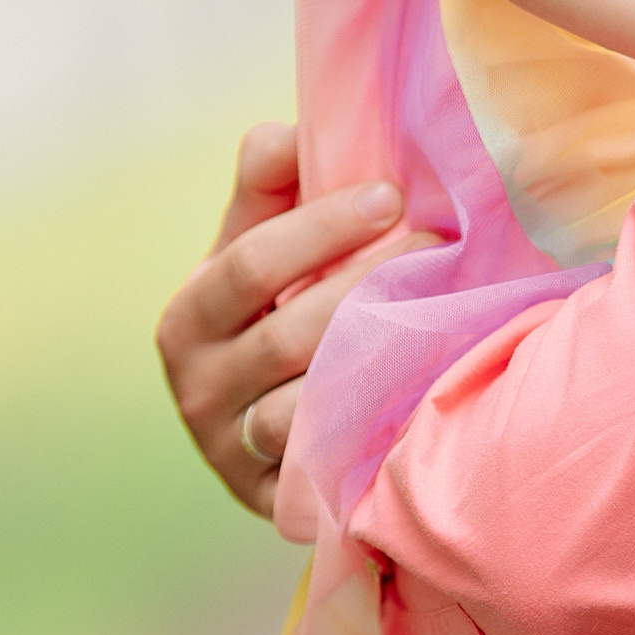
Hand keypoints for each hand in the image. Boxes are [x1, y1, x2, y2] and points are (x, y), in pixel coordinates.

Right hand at [155, 123, 424, 513]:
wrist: (268, 421)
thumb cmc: (273, 310)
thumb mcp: (255, 248)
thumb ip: (267, 188)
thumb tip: (283, 132)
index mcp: (187, 319)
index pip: (250, 264)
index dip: (322, 226)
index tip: (392, 194)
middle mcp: (199, 393)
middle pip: (289, 336)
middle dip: (369, 285)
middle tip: (439, 243)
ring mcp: (239, 454)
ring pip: (312, 407)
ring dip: (383, 355)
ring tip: (446, 306)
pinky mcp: (281, 501)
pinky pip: (336, 462)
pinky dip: (381, 421)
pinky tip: (429, 380)